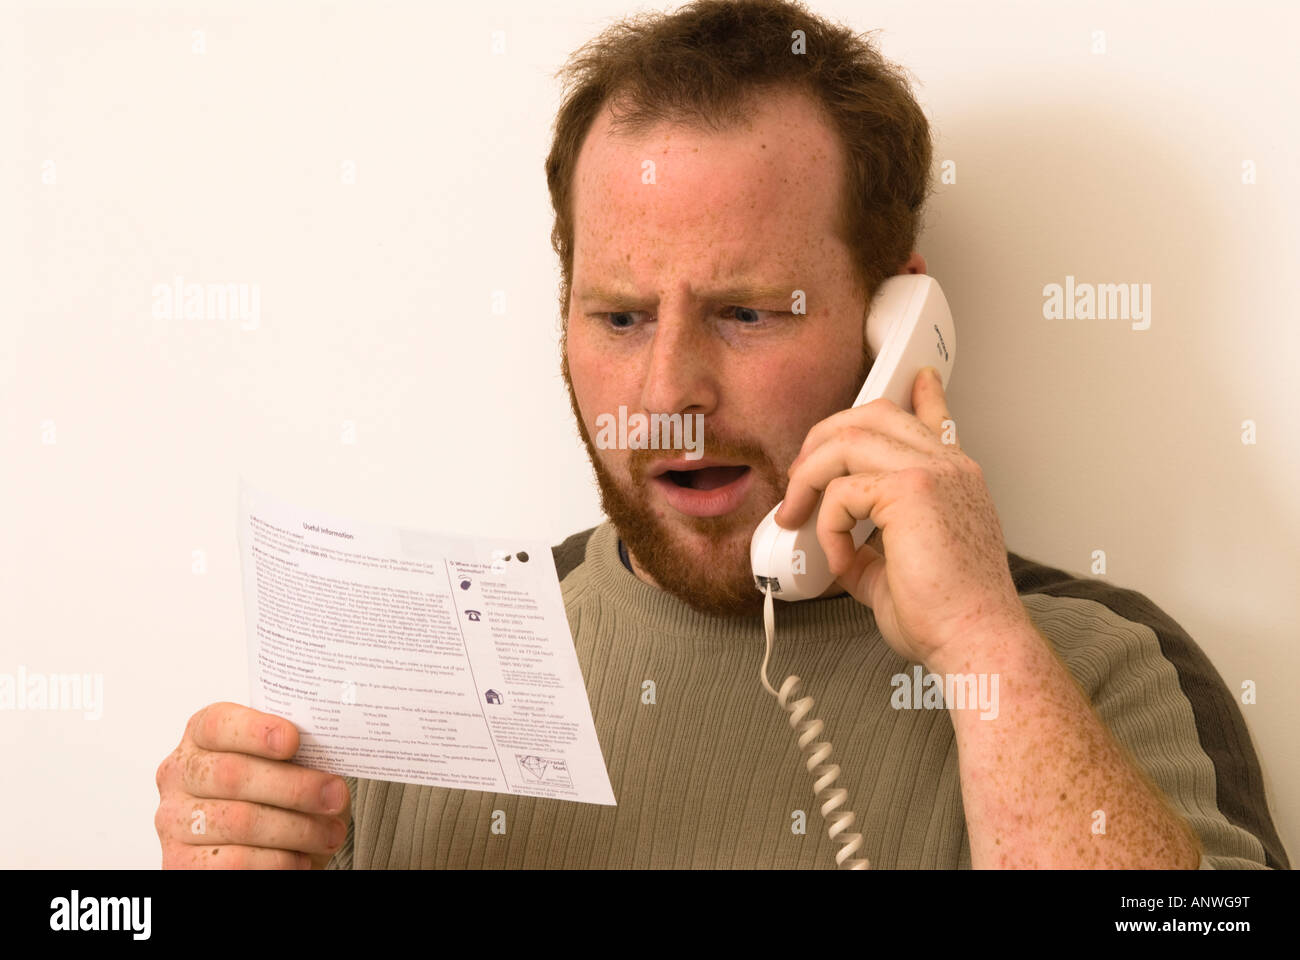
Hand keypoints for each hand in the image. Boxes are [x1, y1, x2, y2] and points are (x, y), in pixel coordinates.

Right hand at [155, 702, 350, 868]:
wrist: (263, 841)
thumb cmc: (277, 790)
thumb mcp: (287, 760)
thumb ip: (297, 749)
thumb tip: (329, 746)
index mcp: (202, 735)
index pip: (217, 724)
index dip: (255, 731)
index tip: (293, 741)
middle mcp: (179, 774)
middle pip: (233, 775)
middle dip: (294, 787)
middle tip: (334, 796)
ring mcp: (174, 819)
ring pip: (239, 821)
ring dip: (296, 829)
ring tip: (330, 833)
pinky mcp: (180, 863)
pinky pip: (234, 862)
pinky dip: (276, 861)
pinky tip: (301, 858)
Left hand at [775, 367, 1027, 666]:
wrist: (975, 641)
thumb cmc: (948, 616)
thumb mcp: (898, 567)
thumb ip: (870, 543)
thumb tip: (836, 546)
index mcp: (954, 479)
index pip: (935, 418)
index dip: (922, 394)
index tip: (918, 379)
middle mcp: (948, 466)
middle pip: (873, 414)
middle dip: (822, 439)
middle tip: (798, 483)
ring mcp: (932, 472)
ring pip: (847, 439)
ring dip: (808, 476)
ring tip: (795, 513)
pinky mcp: (910, 490)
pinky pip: (841, 491)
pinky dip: (826, 525)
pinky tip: (839, 558)